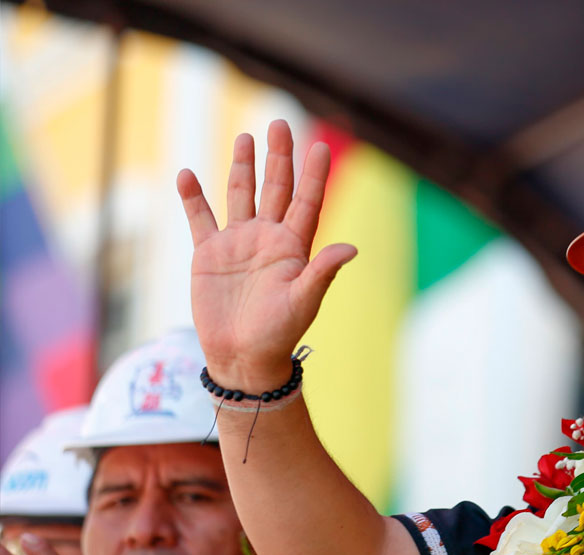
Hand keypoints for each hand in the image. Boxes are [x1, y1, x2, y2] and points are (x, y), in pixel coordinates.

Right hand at [178, 120, 356, 389]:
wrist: (242, 357)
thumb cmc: (278, 334)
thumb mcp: (303, 301)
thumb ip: (322, 272)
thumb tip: (352, 248)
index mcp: (294, 247)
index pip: (307, 202)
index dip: (314, 175)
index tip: (320, 145)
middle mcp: (267, 238)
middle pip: (276, 188)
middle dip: (278, 157)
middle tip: (280, 123)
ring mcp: (238, 243)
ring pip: (240, 195)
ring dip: (242, 167)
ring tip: (244, 138)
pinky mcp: (208, 254)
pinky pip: (199, 219)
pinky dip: (192, 197)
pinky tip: (186, 174)